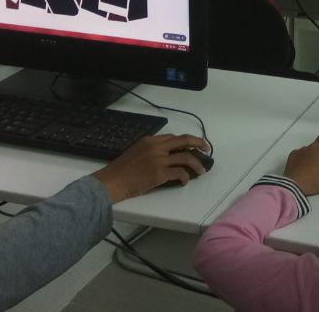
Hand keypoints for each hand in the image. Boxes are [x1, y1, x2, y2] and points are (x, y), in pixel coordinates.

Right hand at [93, 134, 210, 202]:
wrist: (112, 182)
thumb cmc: (121, 171)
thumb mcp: (135, 152)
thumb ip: (150, 150)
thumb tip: (166, 155)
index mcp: (150, 141)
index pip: (173, 137)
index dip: (185, 141)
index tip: (193, 146)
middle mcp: (156, 147)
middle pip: (184, 140)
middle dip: (199, 143)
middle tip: (206, 149)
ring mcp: (158, 160)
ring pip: (186, 157)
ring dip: (197, 164)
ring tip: (201, 170)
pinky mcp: (159, 173)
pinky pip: (180, 173)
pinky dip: (185, 177)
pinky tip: (184, 182)